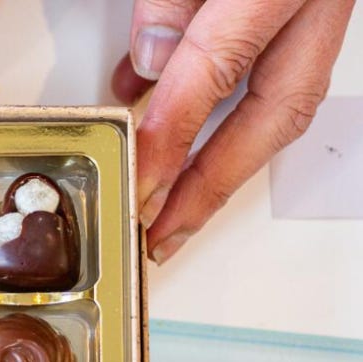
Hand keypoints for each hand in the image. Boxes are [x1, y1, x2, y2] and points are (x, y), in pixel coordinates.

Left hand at [112, 0, 354, 262]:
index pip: (220, 66)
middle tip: (163, 233)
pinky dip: (227, 105)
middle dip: (212, 185)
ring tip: (171, 204)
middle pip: (274, 113)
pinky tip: (174, 116)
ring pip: (283, 100)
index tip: (140, 185)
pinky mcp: (314, 9)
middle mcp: (317, 0)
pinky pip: (279, 68)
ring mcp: (326, 7)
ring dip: (223, 158)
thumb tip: (150, 58)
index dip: (175, 134)